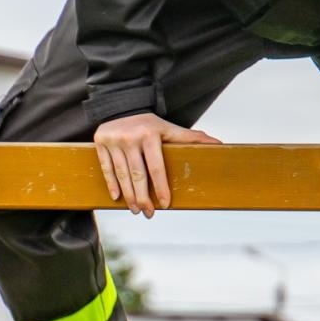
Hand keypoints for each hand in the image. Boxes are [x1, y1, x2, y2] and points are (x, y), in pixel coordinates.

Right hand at [93, 113, 221, 217]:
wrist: (121, 106)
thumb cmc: (149, 124)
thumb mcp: (170, 128)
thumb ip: (192, 138)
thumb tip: (219, 144)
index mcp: (150, 134)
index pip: (156, 166)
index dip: (160, 187)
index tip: (165, 204)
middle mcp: (130, 137)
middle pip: (137, 174)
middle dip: (143, 197)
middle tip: (149, 214)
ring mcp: (114, 140)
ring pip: (122, 174)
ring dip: (129, 195)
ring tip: (136, 209)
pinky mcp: (100, 143)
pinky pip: (106, 168)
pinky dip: (112, 184)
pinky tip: (117, 198)